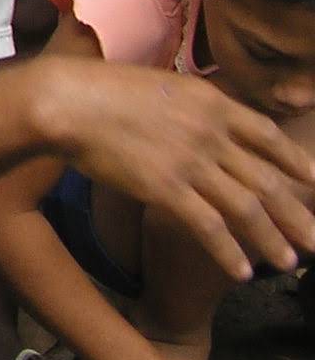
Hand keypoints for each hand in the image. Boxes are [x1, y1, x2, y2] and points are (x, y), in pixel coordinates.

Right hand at [42, 59, 314, 278]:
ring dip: (273, 240)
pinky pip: (210, 227)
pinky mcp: (166, 188)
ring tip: (290, 263)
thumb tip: (207, 123)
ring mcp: (191, 161)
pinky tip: (243, 272)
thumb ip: (191, 109)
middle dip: (297, 215)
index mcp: (210, 103)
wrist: (68, 101)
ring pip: (248, 208)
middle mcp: (210, 133)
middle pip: (268, 180)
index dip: (297, 161)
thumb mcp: (161, 87)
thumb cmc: (101, 90)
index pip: (268, 136)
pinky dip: (230, 252)